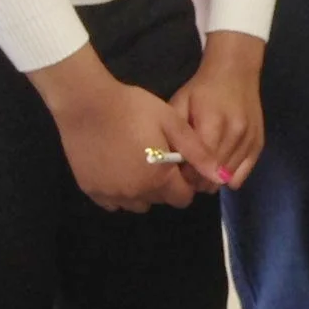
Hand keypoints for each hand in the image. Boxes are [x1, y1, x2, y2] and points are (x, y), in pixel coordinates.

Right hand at [29, 47, 221, 212]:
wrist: (87, 104)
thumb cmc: (134, 108)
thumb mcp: (172, 123)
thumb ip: (198, 153)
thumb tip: (221, 176)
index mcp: (158, 178)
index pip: (182, 198)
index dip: (186, 183)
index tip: (180, 165)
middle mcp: (134, 193)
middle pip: (160, 200)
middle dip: (165, 185)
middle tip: (159, 158)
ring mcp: (109, 194)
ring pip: (136, 204)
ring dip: (143, 191)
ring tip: (140, 163)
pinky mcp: (90, 190)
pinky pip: (112, 202)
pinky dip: (119, 192)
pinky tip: (119, 170)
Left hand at [172, 30, 265, 187]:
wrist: (235, 73)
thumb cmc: (201, 90)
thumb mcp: (179, 105)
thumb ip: (176, 133)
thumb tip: (171, 163)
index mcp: (214, 122)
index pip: (200, 162)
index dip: (186, 174)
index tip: (176, 173)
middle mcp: (236, 132)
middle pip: (215, 172)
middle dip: (199, 179)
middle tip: (188, 174)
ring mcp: (250, 138)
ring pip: (229, 175)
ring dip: (214, 179)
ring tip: (202, 171)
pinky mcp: (259, 142)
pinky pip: (245, 172)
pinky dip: (231, 177)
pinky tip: (220, 170)